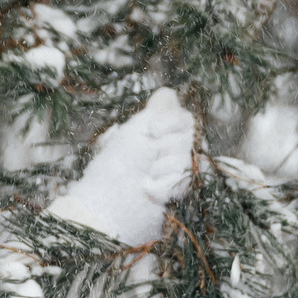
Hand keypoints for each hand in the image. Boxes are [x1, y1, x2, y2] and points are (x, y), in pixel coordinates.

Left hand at [43, 89, 196, 245]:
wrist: (108, 204)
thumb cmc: (115, 167)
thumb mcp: (133, 132)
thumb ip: (155, 114)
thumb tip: (168, 92)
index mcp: (162, 134)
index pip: (186, 120)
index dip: (171, 123)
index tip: (151, 130)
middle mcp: (174, 152)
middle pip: (190, 137)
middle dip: (163, 148)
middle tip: (144, 162)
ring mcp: (179, 174)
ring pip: (187, 159)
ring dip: (161, 170)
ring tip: (144, 179)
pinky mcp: (182, 195)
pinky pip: (186, 180)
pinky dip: (164, 186)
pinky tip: (150, 192)